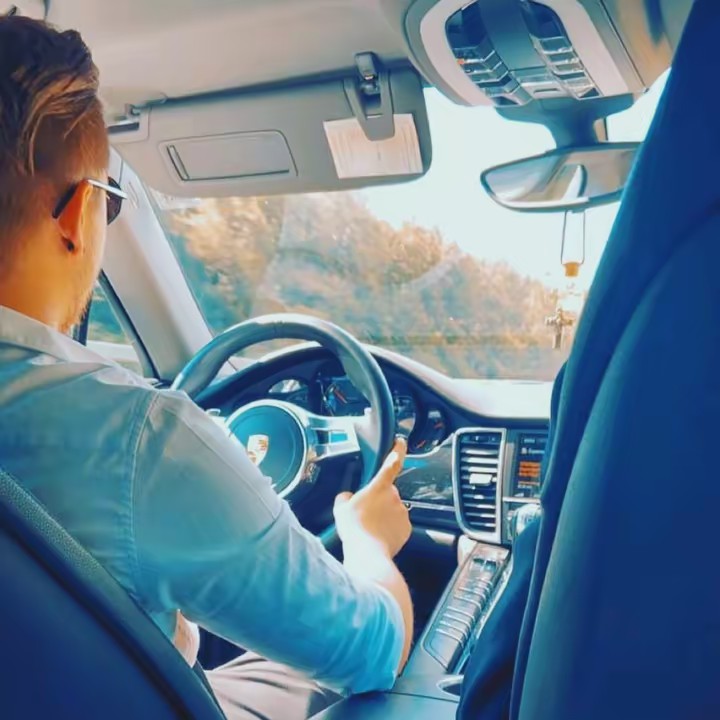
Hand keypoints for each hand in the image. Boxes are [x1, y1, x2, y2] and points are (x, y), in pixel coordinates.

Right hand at [333, 438, 410, 558]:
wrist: (368, 554)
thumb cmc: (354, 529)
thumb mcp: (341, 508)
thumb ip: (345, 497)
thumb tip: (347, 497)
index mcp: (379, 486)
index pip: (391, 463)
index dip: (397, 450)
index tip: (401, 442)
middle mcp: (394, 497)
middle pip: (387, 493)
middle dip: (379, 500)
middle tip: (366, 514)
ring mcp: (402, 513)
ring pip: (393, 510)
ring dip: (384, 516)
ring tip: (370, 529)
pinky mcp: (406, 529)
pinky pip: (398, 525)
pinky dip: (390, 529)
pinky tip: (379, 537)